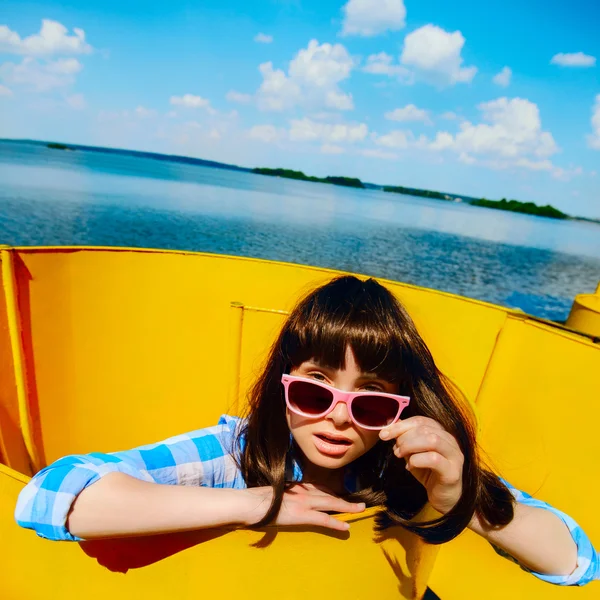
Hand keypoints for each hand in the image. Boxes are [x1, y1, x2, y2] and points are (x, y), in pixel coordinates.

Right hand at [243, 483, 365, 531]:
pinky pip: (324, 519)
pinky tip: (346, 527)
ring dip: (346, 507)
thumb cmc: (255, 499)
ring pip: (330, 503)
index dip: (329, 492)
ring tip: (358, 510)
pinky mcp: (302, 514)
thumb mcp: (272, 492)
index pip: (316, 487)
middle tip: (359, 503)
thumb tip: (283, 499)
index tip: (336, 495)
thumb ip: (282, 494)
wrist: (250, 502)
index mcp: (294, 486)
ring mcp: (303, 502)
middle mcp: (302, 491)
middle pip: (328, 494)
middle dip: (344, 499)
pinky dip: (336, 522)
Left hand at [380, 416, 463, 514]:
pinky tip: (410, 467)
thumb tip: (392, 424)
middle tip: (395, 450)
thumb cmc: (427, 471)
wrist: (442, 497)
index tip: (384, 434)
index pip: (420, 420)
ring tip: (399, 455)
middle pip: (425, 428)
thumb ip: (405, 438)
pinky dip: (417, 460)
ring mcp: (454, 456)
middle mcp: (451, 441)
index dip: (400, 425)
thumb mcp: (413, 452)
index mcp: (441, 432)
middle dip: (404, 437)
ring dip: (410, 446)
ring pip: (432, 440)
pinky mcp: (453, 472)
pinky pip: (434, 459)